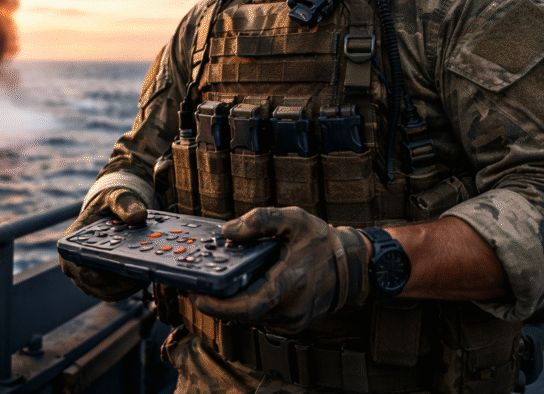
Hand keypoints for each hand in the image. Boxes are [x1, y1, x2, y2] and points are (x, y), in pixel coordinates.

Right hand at [60, 187, 148, 300]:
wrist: (112, 212)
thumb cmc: (109, 205)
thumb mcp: (116, 198)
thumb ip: (124, 204)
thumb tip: (138, 216)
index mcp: (71, 245)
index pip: (77, 267)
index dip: (93, 274)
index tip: (114, 273)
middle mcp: (75, 265)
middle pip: (95, 285)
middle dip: (119, 283)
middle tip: (142, 275)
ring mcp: (88, 278)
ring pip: (107, 293)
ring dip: (128, 288)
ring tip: (147, 275)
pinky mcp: (102, 283)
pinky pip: (116, 293)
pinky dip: (131, 288)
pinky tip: (145, 277)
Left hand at [189, 207, 370, 333]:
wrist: (351, 266)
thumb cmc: (321, 241)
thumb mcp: (294, 218)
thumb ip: (260, 221)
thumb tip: (227, 231)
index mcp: (291, 283)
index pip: (249, 305)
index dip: (220, 306)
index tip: (196, 296)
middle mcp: (292, 309)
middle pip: (243, 315)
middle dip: (215, 304)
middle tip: (192, 287)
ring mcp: (292, 321)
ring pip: (250, 319)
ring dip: (229, 305)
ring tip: (209, 285)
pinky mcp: (291, 325)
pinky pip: (259, 318)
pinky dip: (244, 306)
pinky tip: (233, 290)